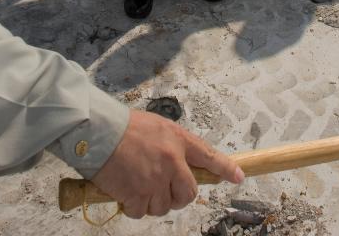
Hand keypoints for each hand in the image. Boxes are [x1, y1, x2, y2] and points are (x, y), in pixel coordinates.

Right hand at [91, 110, 243, 218]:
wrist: (99, 132)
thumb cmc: (125, 127)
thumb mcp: (158, 127)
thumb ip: (172, 145)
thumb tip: (179, 165)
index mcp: (178, 141)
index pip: (209, 157)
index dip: (226, 169)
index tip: (238, 177)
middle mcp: (172, 162)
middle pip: (188, 194)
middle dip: (179, 197)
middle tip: (165, 191)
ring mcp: (155, 180)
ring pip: (164, 207)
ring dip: (152, 202)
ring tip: (138, 185)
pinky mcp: (137, 194)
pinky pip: (141, 212)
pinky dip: (134, 207)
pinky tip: (126, 192)